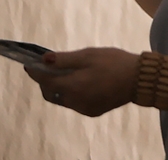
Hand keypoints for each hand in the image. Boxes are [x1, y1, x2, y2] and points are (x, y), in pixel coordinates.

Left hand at [24, 47, 139, 116]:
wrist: (139, 79)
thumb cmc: (114, 62)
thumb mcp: (89, 55)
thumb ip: (65, 59)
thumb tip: (44, 59)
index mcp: (73, 86)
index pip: (45, 81)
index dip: (35, 72)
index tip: (29, 64)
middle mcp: (75, 101)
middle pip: (51, 93)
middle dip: (45, 81)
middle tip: (48, 67)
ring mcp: (84, 108)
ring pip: (62, 99)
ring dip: (59, 87)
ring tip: (65, 72)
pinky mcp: (92, 111)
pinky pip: (74, 103)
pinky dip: (71, 92)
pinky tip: (79, 81)